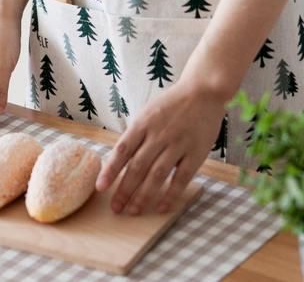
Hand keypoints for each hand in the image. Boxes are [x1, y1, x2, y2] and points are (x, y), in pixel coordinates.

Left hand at [95, 79, 225, 214]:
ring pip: (157, 175)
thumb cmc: (171, 104)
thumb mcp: (147, 112)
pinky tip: (161, 207)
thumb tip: (118, 159)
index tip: (100, 187)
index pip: (123, 150)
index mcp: (143, 123)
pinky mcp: (196, 152)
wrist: (202, 92)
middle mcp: (159, 134)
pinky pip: (181, 178)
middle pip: (138, 166)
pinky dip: (171, 194)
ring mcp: (178, 144)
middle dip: (124, 190)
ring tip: (133, 211)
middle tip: (116, 208)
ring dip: (143, 196)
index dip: (111, 170)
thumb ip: (135, 134)